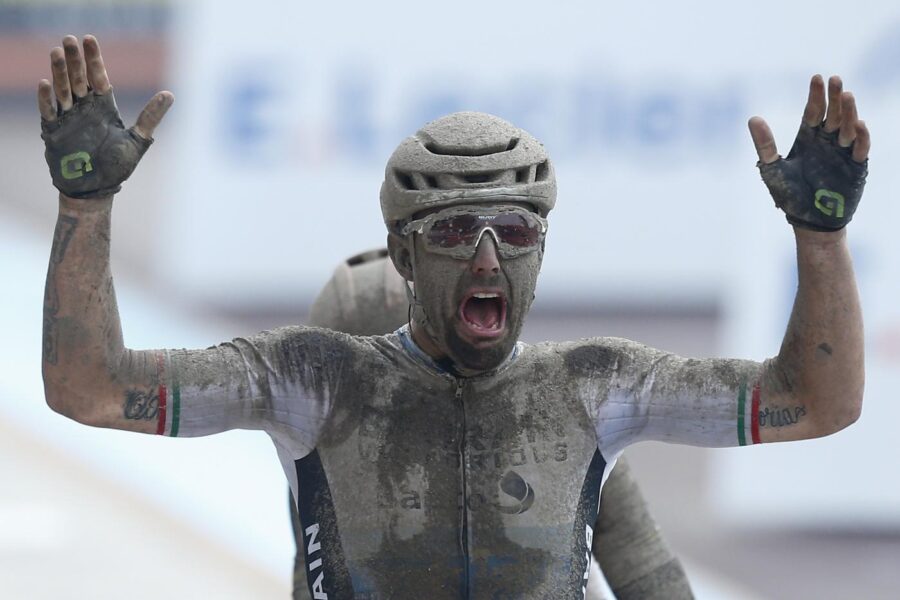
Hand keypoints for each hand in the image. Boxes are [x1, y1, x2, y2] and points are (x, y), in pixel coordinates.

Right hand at [38, 35, 173, 198]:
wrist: (96, 189)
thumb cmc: (118, 167)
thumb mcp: (138, 140)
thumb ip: (151, 117)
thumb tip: (170, 94)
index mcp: (104, 107)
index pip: (98, 77)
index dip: (94, 59)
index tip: (89, 39)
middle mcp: (85, 108)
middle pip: (78, 78)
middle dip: (74, 60)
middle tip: (70, 39)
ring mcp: (68, 118)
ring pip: (63, 90)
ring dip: (59, 72)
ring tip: (57, 52)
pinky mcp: (54, 131)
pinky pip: (48, 111)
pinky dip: (47, 99)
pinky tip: (46, 83)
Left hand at [749, 75, 869, 230]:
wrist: (809, 221)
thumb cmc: (789, 195)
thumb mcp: (772, 168)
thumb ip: (766, 144)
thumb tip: (753, 118)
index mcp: (808, 138)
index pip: (813, 111)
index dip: (816, 95)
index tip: (816, 78)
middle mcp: (826, 141)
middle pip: (833, 114)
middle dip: (835, 97)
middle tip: (836, 79)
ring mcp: (842, 152)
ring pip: (848, 127)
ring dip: (849, 112)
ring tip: (847, 95)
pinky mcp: (855, 166)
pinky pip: (860, 148)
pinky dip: (860, 136)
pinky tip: (857, 124)